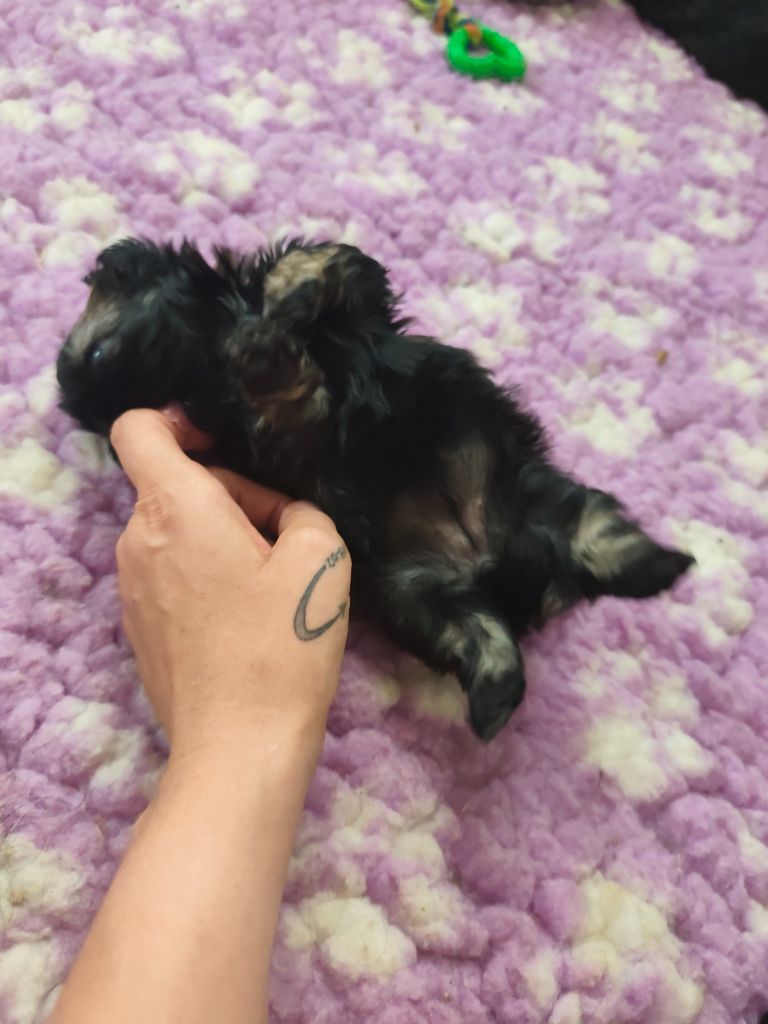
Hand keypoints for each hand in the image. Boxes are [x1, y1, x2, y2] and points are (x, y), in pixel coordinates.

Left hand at [110, 408, 349, 760]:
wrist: (239, 747)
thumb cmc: (281, 647)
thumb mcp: (322, 561)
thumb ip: (303, 513)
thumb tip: (282, 520)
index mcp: (176, 509)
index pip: (138, 428)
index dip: (177, 420)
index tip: (221, 443)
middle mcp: (138, 540)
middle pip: (176, 486)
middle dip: (233, 497)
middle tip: (286, 543)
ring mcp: (132, 587)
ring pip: (177, 531)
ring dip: (223, 539)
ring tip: (272, 588)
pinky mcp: (139, 626)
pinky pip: (172, 573)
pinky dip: (207, 576)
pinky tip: (248, 620)